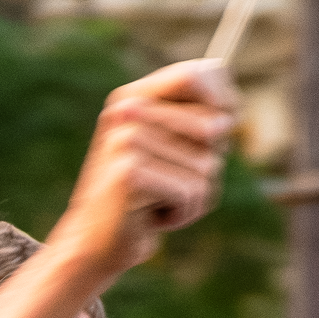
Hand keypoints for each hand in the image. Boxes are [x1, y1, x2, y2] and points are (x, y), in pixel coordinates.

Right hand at [46, 60, 234, 279]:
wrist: (94, 244)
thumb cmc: (142, 199)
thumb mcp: (173, 153)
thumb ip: (202, 125)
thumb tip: (225, 122)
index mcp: (135, 96)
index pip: (199, 73)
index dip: (223, 101)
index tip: (216, 133)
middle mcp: (128, 110)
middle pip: (214, 127)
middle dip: (206, 164)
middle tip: (169, 182)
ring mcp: (127, 140)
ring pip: (207, 167)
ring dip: (194, 197)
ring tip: (158, 202)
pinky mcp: (130, 173)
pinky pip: (192, 192)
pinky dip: (183, 214)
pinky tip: (151, 218)